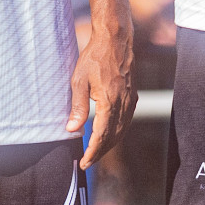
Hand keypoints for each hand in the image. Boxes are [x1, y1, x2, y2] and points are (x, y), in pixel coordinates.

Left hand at [68, 22, 134, 169]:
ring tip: (95, 152)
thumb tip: (72, 129)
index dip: (93, 152)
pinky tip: (109, 135)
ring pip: (121, 131)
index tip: (84, 162)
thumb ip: (77, 106)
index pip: (102, 136)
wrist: (115, 42)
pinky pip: (126, 121)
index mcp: (110, 103)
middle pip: (113, 138)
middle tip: (87, 162)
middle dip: (100, 152)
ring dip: (109, 144)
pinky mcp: (132, 97)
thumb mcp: (79, 81)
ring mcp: (130, 102)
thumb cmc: (94, 58)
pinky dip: (117, 133)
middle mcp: (124, 106)